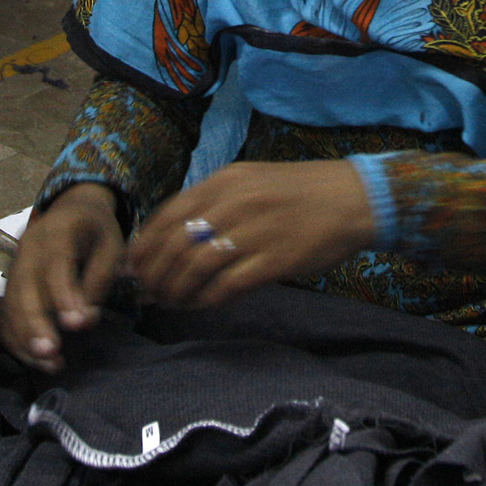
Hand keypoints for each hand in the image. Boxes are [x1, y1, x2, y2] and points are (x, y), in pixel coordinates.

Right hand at [0, 183, 125, 371]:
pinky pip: (6, 313)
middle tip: (50, 352)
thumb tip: (84, 319)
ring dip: (25, 336)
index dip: (63, 293)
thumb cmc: (96, 231)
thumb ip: (99, 280)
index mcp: (58, 230)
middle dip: (34, 322)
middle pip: (23, 286)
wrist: (73, 210)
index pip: (56, 263)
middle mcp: (29, 247)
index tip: (76, 323)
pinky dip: (16, 337)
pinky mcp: (11, 283)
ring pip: (10, 303)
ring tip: (49, 362)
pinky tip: (34, 357)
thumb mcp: (111, 246)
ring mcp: (15, 266)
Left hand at [127, 161, 377, 310]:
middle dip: (154, 274)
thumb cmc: (298, 192)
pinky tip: (202, 305)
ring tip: (171, 302)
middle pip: (175, 245)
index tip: (134, 266)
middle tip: (147, 292)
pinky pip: (227, 286)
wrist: (351, 199)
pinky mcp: (273, 261)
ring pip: (195, 268)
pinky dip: (207, 300)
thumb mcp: (250, 182)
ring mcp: (253, 232)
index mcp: (223, 181)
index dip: (144, 245)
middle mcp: (233, 203)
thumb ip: (213, 202)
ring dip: (177, 291)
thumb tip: (173, 236)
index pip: (167, 215)